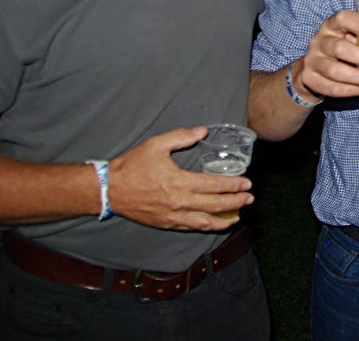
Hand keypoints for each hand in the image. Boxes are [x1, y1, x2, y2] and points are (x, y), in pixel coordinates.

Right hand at [106, 127, 253, 231]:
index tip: (246, 184)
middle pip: (215, 205)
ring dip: (224, 220)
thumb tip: (202, 130)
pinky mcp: (165, 224)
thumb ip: (181, 137)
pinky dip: (205, 227)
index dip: (233, 186)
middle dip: (236, 203)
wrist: (108, 190)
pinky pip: (190, 228)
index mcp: (179, 182)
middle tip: (250, 199)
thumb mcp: (155, 144)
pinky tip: (213, 224)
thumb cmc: (131, 166)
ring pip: (204, 222)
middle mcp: (178, 203)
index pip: (214, 186)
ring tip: (238, 216)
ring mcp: (172, 216)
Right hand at [291, 10, 358, 101]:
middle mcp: (319, 41)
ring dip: (358, 77)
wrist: (315, 68)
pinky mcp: (310, 79)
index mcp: (332, 25)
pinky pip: (330, 87)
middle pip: (339, 48)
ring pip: (334, 70)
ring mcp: (312, 60)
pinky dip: (350, 90)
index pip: (342, 18)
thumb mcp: (357, 38)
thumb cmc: (344, 49)